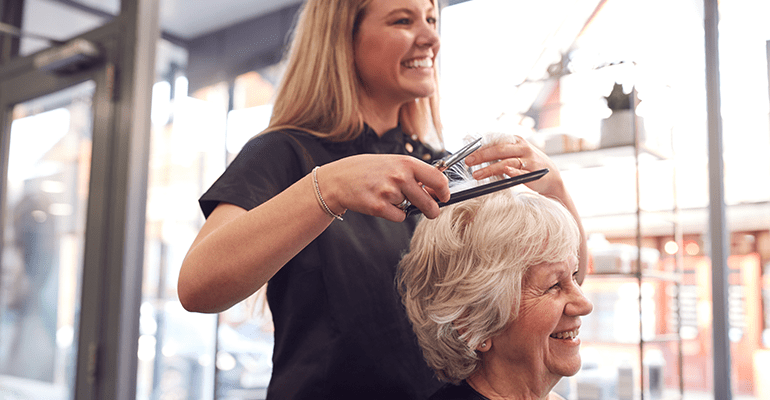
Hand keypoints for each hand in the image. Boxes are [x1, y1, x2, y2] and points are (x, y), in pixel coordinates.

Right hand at [315, 154, 450, 221]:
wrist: (339, 179)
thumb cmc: (368, 170)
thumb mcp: (393, 164)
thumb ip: (414, 175)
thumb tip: (436, 190)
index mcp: (406, 162)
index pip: (438, 178)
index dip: (444, 191)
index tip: (444, 196)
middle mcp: (400, 176)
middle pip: (429, 202)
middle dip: (432, 210)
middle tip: (431, 211)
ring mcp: (389, 192)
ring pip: (411, 209)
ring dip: (405, 207)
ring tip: (388, 195)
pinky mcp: (379, 207)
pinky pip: (399, 217)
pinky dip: (394, 214)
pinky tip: (382, 203)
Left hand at [462, 135, 562, 197]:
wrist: (551, 178)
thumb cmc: (529, 165)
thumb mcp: (515, 154)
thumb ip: (499, 154)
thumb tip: (476, 155)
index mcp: (516, 141)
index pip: (495, 142)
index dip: (480, 147)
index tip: (467, 154)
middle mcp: (522, 148)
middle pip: (499, 150)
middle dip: (481, 156)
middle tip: (468, 162)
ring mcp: (529, 160)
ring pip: (506, 162)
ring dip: (490, 168)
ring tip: (476, 174)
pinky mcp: (533, 172)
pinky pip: (520, 171)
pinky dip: (512, 171)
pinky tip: (505, 172)